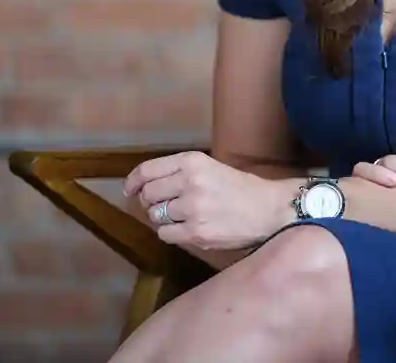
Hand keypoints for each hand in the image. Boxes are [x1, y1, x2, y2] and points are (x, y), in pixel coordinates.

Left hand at [123, 151, 291, 256]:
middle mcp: (189, 182)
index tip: (128, 189)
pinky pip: (166, 234)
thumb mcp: (207, 167)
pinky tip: (183, 229)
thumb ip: (179, 172)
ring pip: (156, 216)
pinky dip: (170, 233)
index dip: (133, 181)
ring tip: (178, 216)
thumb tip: (145, 186)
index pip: (148, 170)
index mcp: (191, 161)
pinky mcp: (198, 233)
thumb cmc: (238, 187)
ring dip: (161, 218)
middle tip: (160, 205)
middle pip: (148, 195)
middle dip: (149, 202)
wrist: (267, 210)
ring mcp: (192, 209)